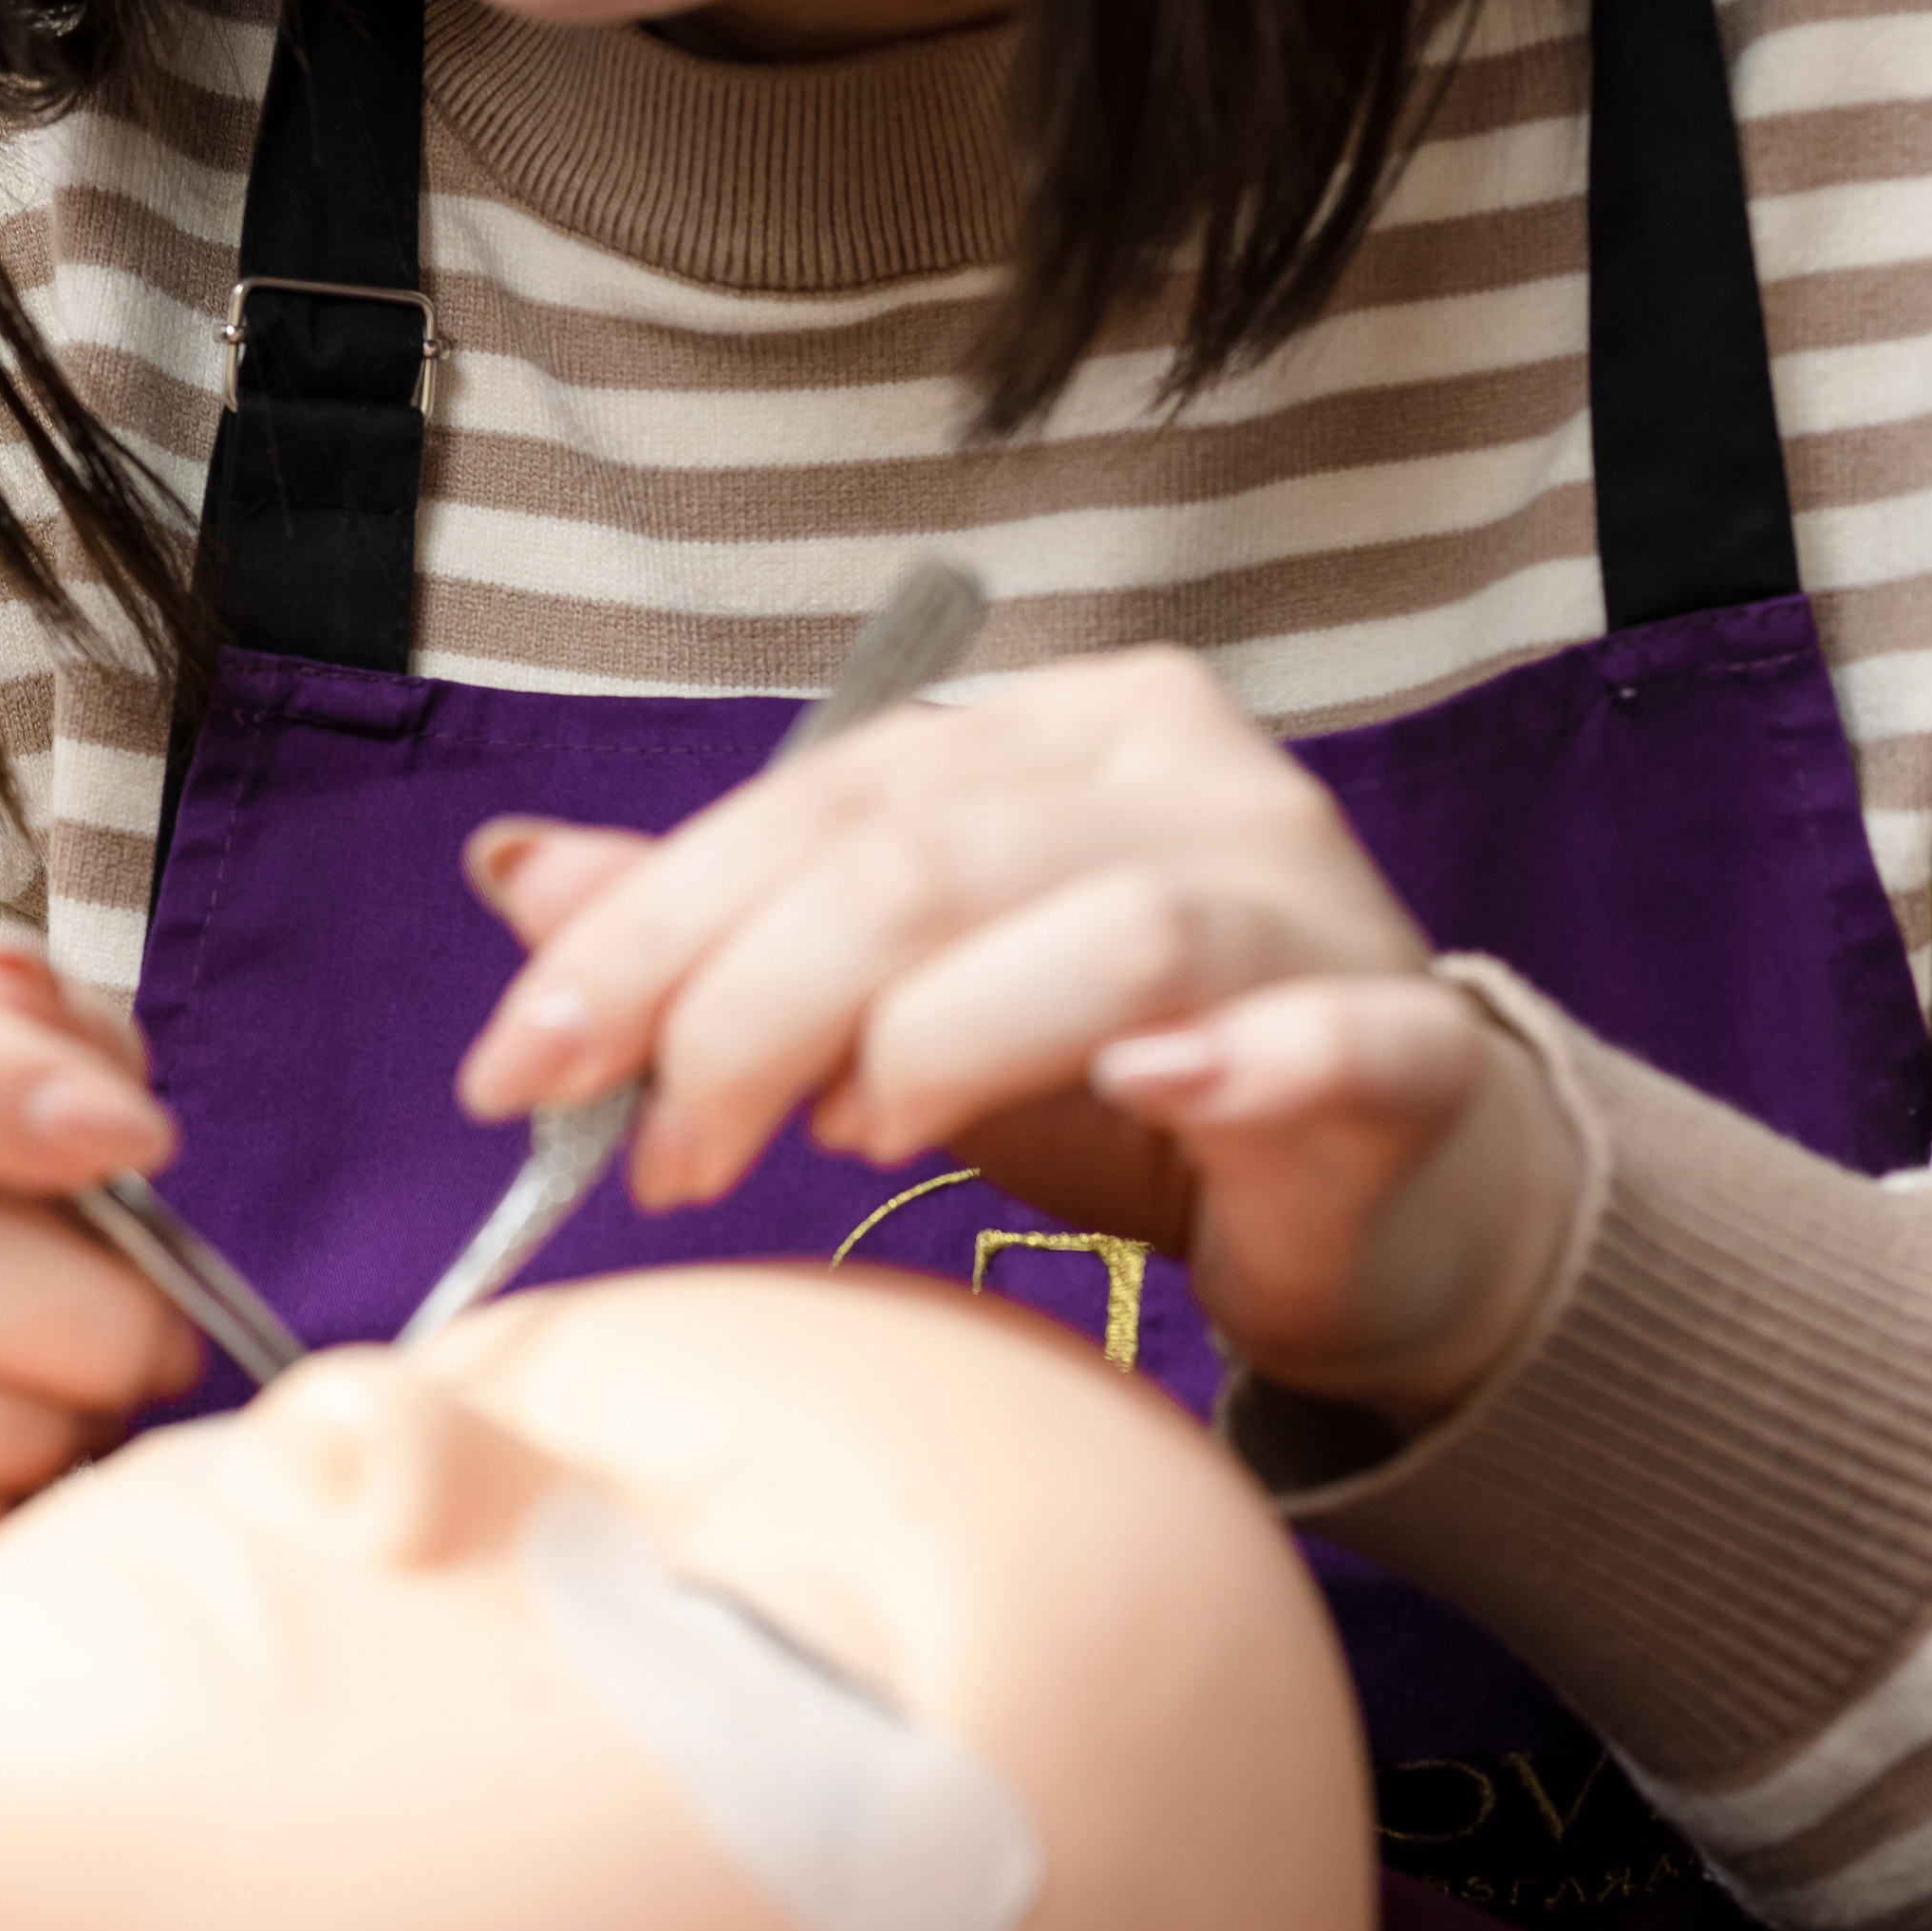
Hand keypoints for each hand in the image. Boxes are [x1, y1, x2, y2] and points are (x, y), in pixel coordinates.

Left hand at [453, 648, 1581, 1430]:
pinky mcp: (1411, 1051)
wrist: (1378, 1196)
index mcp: (1060, 734)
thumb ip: (731, 942)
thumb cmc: (1129, 1087)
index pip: (823, 801)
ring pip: (1110, 926)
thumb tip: (522, 876)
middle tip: (662, 1155)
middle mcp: (1189, 778)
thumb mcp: (896, 1006)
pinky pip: (1330, 1035)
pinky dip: (1233, 1058)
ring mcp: (1313, 904)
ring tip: (850, 1139)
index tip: (520, 1072)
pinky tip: (1146, 1094)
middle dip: (749, 1006)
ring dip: (941, 1036)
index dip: (651, 933)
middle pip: (929, 856)